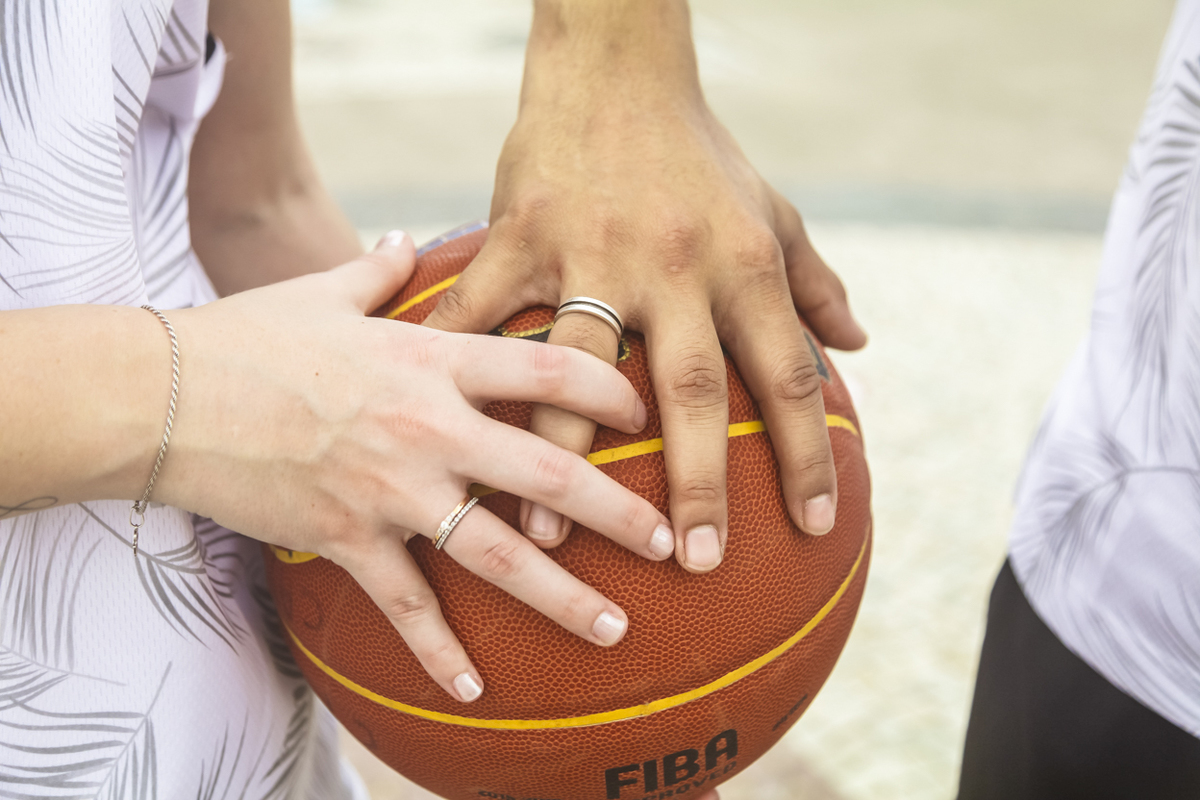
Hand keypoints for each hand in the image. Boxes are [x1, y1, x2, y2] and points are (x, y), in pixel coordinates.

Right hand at [156, 233, 675, 701]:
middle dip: (620, 512)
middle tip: (673, 544)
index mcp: (431, 357)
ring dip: (560, 596)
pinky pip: (405, 605)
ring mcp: (390, 489)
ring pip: (493, 553)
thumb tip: (406, 242)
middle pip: (545, 474)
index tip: (649, 415)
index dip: (610, 391)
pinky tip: (474, 690)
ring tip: (615, 629)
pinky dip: (438, 651)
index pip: (547, 370)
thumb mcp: (323, 290)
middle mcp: (427, 426)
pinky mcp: (346, 538)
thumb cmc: (248, 334)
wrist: (164, 394)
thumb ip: (378, 269)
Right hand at [423, 0, 865, 573]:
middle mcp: (675, 265)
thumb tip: (860, 343)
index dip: (807, 454)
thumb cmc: (698, 151)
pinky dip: (459, 365)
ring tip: (544, 532)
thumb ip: (814, 281)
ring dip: (563, 453)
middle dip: (698, 481)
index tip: (811, 527)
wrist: (613, 66)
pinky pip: (483, 310)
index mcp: (743, 263)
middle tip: (694, 561)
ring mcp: (592, 252)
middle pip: (693, 390)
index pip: (790, 373)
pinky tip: (432, 425)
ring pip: (580, 368)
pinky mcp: (521, 235)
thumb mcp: (772, 209)